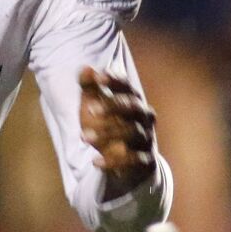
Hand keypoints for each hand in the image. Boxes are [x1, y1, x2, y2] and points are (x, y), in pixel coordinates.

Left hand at [80, 67, 156, 198]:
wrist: (131, 163)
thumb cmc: (111, 126)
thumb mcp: (96, 106)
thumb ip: (90, 87)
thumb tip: (85, 68)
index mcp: (133, 101)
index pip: (127, 87)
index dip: (114, 81)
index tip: (97, 77)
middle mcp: (144, 117)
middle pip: (133, 108)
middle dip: (112, 107)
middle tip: (89, 109)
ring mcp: (146, 138)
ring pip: (132, 132)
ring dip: (107, 134)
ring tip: (84, 137)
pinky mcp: (145, 160)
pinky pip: (133, 159)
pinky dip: (114, 161)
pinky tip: (95, 162)